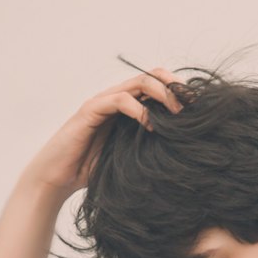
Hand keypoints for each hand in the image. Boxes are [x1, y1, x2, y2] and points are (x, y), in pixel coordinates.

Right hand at [22, 67, 181, 198]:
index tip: (200, 109)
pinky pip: (118, 100)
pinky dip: (139, 110)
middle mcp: (116, 99)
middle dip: (175, 87)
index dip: (178, 92)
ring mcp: (102, 103)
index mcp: (128, 108)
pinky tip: (151, 126)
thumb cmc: (93, 172)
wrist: (57, 180)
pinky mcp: (89, 112)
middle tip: (193, 106)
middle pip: (151, 77)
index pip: (157, 86)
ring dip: (162, 94)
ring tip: (178, 113)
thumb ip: (150, 148)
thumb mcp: (131, 158)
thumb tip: (184, 153)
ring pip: (138, 83)